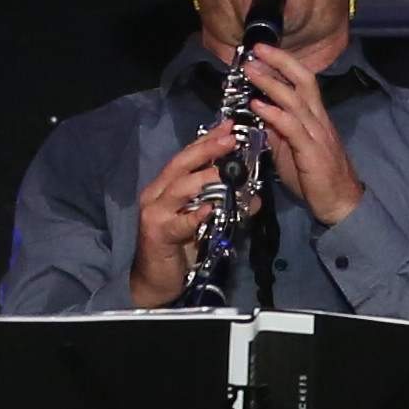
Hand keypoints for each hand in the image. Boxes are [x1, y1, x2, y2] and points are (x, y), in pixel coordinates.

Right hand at [124, 130, 227, 307]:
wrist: (156, 282)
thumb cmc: (178, 249)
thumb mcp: (204, 223)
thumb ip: (224, 207)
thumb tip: (254, 196)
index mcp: (166, 187)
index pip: (187, 157)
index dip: (207, 140)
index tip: (228, 125)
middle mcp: (157, 194)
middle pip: (180, 165)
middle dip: (205, 149)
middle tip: (230, 138)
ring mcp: (155, 214)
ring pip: (178, 189)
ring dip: (203, 179)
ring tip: (226, 172)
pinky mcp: (157, 235)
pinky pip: (178, 224)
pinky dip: (194, 215)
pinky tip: (210, 209)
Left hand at [238, 37, 364, 228]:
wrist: (340, 202)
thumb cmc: (316, 177)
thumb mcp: (292, 149)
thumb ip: (278, 131)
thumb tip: (260, 116)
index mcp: (316, 116)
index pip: (303, 81)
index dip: (284, 63)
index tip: (264, 51)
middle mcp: (318, 119)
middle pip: (303, 80)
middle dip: (280, 61)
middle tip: (257, 49)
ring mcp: (316, 133)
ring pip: (295, 99)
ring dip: (271, 83)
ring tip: (251, 71)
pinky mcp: (311, 150)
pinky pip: (291, 127)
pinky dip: (274, 113)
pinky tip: (258, 105)